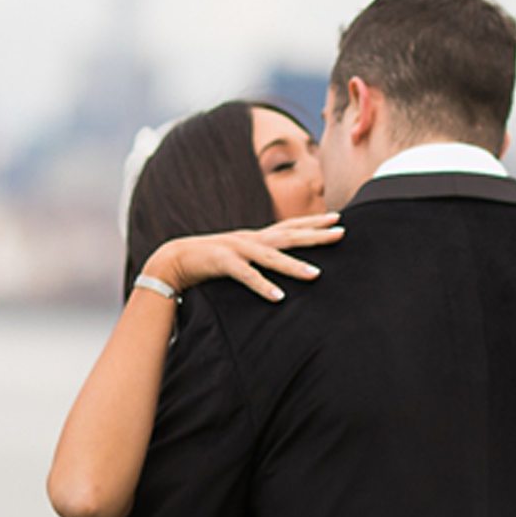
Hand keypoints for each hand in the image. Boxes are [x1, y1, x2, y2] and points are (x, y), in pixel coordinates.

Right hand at [144, 216, 342, 304]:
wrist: (174, 259)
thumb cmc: (211, 260)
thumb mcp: (241, 254)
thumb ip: (262, 255)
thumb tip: (283, 260)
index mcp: (256, 237)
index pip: (291, 225)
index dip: (314, 221)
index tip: (338, 218)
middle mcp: (251, 239)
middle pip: (289, 235)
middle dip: (316, 234)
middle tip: (341, 233)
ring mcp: (237, 249)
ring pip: (271, 257)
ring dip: (293, 266)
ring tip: (317, 275)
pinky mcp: (222, 263)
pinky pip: (246, 276)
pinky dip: (262, 286)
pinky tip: (278, 298)